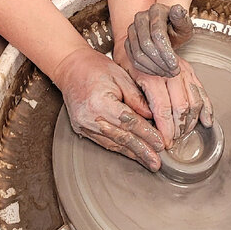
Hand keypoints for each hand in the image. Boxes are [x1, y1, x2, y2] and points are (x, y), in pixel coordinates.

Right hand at [54, 45, 164, 170]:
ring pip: (113, 144)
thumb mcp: (121, 76)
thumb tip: (152, 116)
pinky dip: (120, 149)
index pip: (129, 122)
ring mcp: (84, 125)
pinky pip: (104, 142)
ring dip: (133, 154)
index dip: (147, 134)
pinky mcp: (82, 128)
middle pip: (122, 137)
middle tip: (157, 162)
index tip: (160, 142)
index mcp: (100, 102)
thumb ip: (136, 98)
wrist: (70, 67)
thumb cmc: (95, 68)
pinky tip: (132, 154)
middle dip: (142, 151)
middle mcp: (90, 117)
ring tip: (148, 162)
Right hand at [124, 2, 193, 76]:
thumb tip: (178, 9)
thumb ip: (182, 19)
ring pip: (138, 53)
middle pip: (146, 44)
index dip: (166, 52)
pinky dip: (145, 69)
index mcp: (156, 10)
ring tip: (167, 73)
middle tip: (173, 72)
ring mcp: (132, 29)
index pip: (157, 33)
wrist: (168, 30)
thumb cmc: (177, 28)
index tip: (175, 65)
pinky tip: (158, 71)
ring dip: (153, 67)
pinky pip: (132, 58)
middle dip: (160, 62)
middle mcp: (141, 17)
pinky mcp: (128, 41)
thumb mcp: (185, 25)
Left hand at [129, 55, 213, 149]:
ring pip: (194, 101)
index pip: (163, 109)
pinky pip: (201, 91)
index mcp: (152, 76)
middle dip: (179, 129)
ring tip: (184, 133)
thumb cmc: (128, 60)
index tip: (165, 143)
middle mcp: (170, 73)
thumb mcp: (125, 80)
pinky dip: (206, 108)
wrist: (138, 36)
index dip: (166, 130)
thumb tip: (147, 122)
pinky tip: (206, 121)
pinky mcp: (190, 70)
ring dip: (191, 121)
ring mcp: (182, 71)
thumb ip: (136, 100)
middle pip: (181, 108)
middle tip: (173, 140)